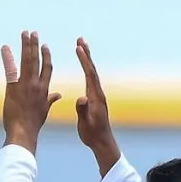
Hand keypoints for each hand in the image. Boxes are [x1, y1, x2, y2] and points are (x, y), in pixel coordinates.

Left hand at [0, 31, 61, 154]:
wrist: (23, 131)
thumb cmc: (33, 123)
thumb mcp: (45, 110)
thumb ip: (51, 99)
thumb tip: (58, 95)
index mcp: (44, 89)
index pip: (47, 68)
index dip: (46, 56)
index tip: (44, 46)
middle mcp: (36, 84)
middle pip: (36, 60)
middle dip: (34, 45)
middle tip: (32, 32)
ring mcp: (25, 84)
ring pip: (26, 60)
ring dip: (25, 45)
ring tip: (24, 33)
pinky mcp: (13, 87)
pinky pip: (10, 69)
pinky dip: (8, 58)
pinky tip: (5, 48)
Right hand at [74, 38, 120, 176]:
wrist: (102, 141)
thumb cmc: (92, 134)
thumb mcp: (85, 123)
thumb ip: (83, 110)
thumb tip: (81, 98)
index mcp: (95, 97)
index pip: (89, 75)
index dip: (84, 60)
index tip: (78, 48)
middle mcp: (98, 93)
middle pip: (92, 69)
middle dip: (86, 54)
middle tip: (80, 40)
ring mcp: (97, 95)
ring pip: (92, 73)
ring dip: (87, 59)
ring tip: (81, 47)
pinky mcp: (95, 98)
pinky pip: (90, 79)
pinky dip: (87, 69)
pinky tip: (84, 66)